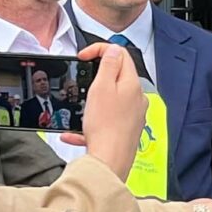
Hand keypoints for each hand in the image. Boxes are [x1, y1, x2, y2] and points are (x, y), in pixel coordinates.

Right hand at [60, 44, 145, 178]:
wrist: (109, 162)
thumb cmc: (105, 127)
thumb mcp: (101, 88)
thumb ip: (108, 65)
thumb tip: (114, 49)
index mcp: (132, 84)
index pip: (121, 55)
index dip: (100, 50)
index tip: (84, 56)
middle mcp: (137, 99)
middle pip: (116, 78)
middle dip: (96, 78)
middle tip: (81, 83)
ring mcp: (132, 116)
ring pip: (109, 101)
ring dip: (91, 104)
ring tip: (79, 111)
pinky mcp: (125, 131)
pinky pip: (105, 122)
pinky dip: (89, 125)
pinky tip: (74, 134)